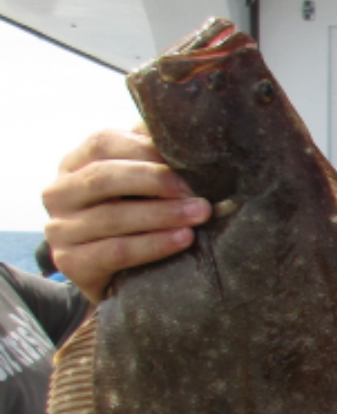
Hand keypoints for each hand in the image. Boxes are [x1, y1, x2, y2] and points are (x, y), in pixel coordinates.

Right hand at [42, 127, 210, 303]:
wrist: (122, 279)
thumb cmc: (137, 220)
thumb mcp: (140, 186)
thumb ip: (152, 157)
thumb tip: (186, 134)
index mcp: (74, 164)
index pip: (103, 143)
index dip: (145, 151)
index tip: (187, 164)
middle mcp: (59, 193)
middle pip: (104, 177)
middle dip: (156, 182)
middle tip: (198, 193)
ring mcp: (60, 229)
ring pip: (112, 216)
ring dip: (162, 214)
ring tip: (199, 215)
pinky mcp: (70, 263)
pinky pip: (116, 251)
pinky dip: (153, 244)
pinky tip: (182, 240)